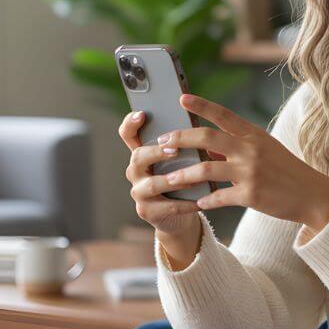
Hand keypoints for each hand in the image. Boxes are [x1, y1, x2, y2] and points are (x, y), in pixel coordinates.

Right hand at [119, 110, 201, 235]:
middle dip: (156, 152)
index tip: (142, 114)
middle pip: (138, 156)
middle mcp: (136, 171)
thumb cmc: (183, 177)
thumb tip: (198, 127)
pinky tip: (200, 201)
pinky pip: (167, 206)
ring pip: (151, 184)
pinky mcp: (147, 211)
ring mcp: (139, 192)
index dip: (130, 123)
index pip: (128, 134)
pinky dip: (185, 203)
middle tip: (175, 150)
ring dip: (173, 180)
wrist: (180, 214)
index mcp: (143, 153)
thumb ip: (183, 144)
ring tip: (191, 179)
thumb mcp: (182, 159)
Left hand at [162, 93, 328, 230]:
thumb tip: (208, 147)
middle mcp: (251, 149)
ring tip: (168, 179)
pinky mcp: (250, 195)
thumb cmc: (286, 170)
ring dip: (183, 176)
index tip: (181, 98)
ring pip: (205, 170)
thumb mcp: (266, 149)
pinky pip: (218, 197)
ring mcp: (250, 172)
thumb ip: (238, 146)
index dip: (201, 105)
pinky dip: (204, 200)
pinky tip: (196, 203)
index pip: (224, 114)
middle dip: (180, 138)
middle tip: (162, 142)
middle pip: (207, 138)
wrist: (312, 195)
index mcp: (254, 134)